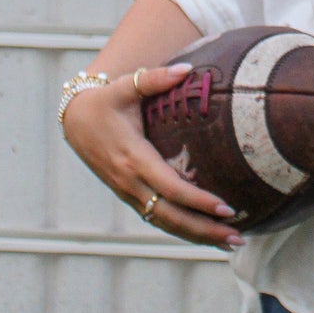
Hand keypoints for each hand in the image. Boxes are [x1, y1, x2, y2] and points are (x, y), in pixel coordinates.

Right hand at [61, 66, 242, 250]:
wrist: (75, 120)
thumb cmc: (106, 101)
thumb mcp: (125, 86)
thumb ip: (155, 78)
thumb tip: (186, 69)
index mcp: (133, 157)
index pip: (170, 187)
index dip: (197, 201)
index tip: (226, 208)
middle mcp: (130, 181)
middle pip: (170, 215)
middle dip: (204, 229)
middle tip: (238, 237)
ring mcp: (128, 192)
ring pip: (165, 223)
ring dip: (198, 236)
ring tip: (232, 243)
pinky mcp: (129, 196)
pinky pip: (157, 219)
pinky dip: (182, 231)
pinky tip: (207, 236)